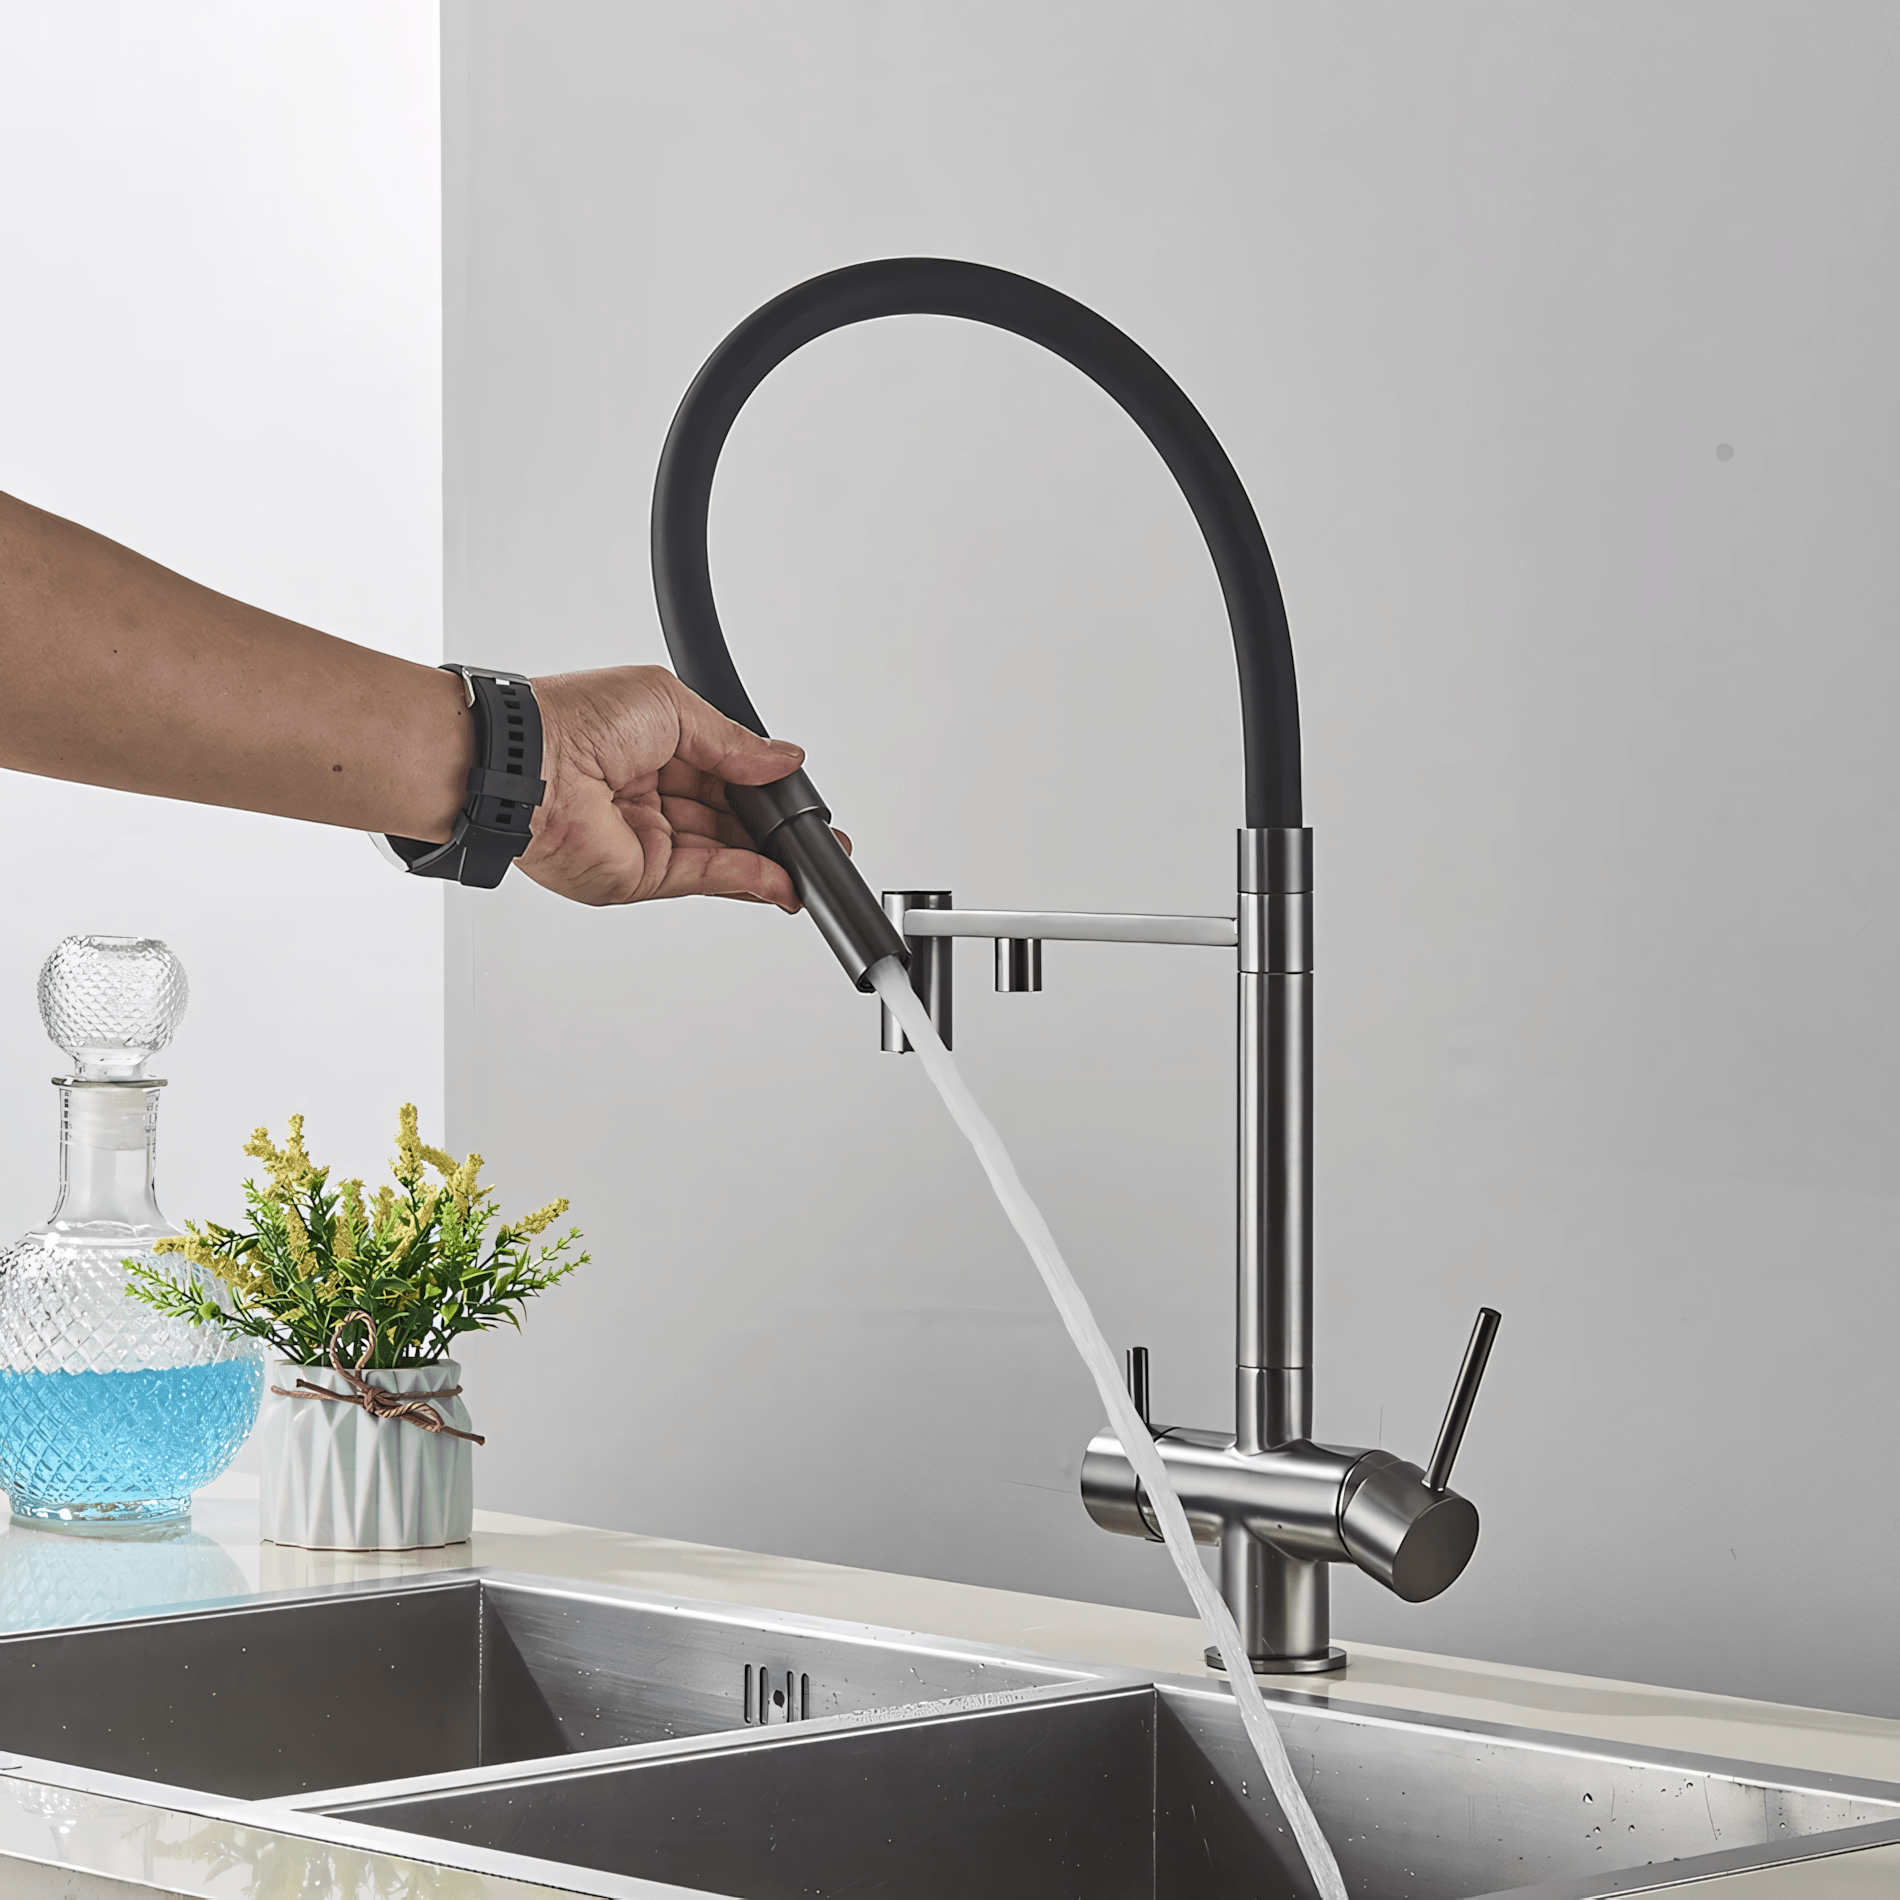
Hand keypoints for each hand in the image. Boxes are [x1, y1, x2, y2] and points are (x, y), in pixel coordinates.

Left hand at [518, 666, 811, 908]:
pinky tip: (779, 878)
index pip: (722, 772)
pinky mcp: (640, 875)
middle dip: (772, 829)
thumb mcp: (672, 704)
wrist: (528, 763)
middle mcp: (648, 794)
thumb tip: (783, 759)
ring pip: (722, 854)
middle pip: (726, 819)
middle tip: (814, 833)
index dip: (762, 785)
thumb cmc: (576, 717)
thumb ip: (733, 741)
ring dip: (768, 860)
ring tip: (808, 860)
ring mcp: (645, 837)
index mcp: (652, 746)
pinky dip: (747, 878)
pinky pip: (705, 877)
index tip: (797, 793)